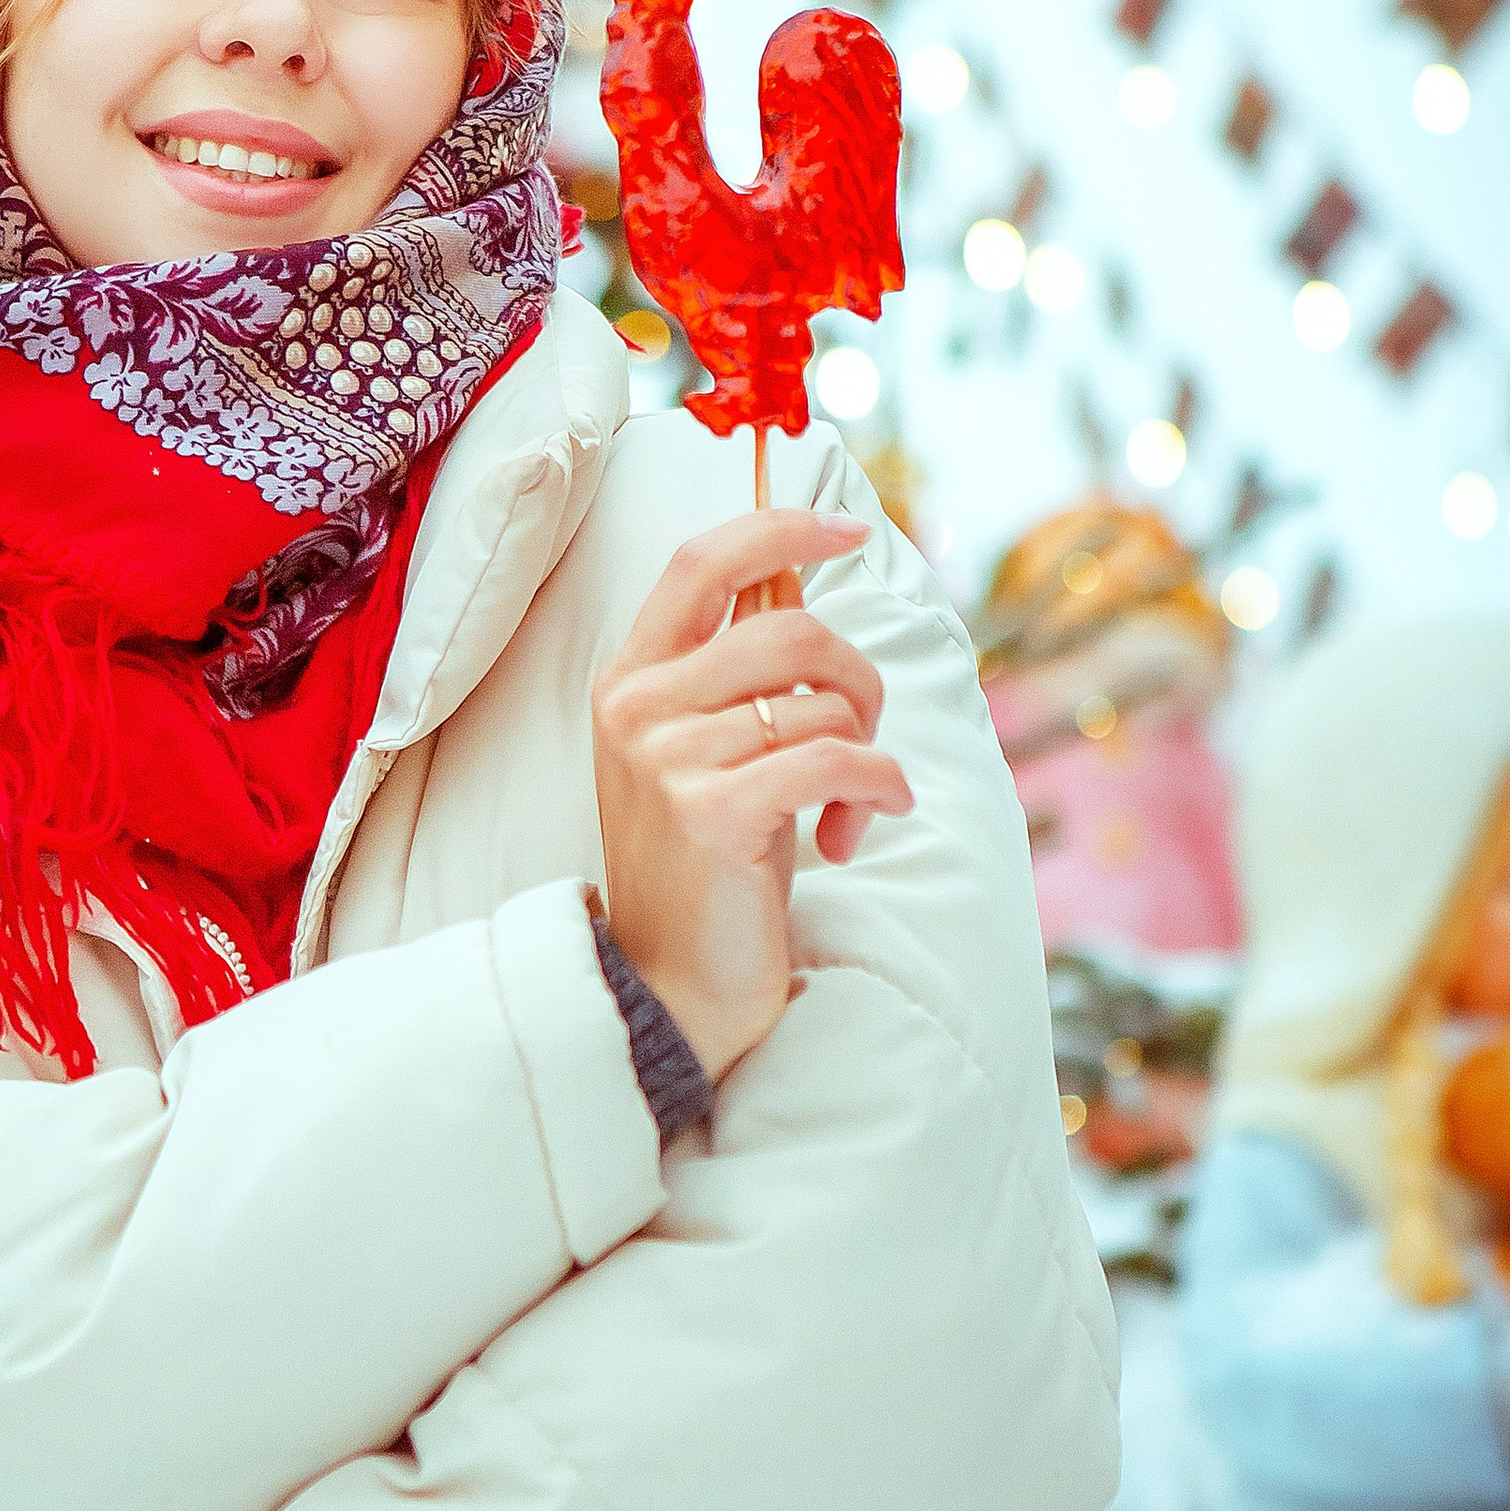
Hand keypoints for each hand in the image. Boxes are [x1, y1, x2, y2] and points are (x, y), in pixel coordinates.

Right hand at [592, 509, 912, 1083]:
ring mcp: (667, 759)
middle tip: (863, 737)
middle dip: (857, 678)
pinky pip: (835, 760)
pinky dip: (877, 788)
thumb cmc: (709, 862)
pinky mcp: (712, 813)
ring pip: (822, 701)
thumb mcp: (714, 750)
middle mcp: (637, 708)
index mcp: (631, 678)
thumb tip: (800, 573)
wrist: (672, 983)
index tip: (849, 529)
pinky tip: (861, 827)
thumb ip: (740, 667)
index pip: (703, 561)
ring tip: (848, 809)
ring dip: (866, 752)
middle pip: (791, 629)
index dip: (781, 527)